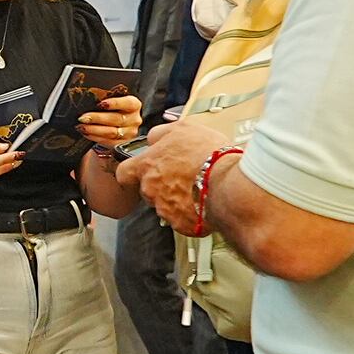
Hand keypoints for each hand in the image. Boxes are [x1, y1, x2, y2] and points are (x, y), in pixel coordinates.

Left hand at [75, 93, 145, 152]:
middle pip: (116, 119)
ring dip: (94, 129)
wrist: (117, 124)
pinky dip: (95, 137)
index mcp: (134, 105)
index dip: (115, 103)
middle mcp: (134, 119)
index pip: (127, 103)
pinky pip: (108, 142)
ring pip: (111, 132)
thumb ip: (104, 99)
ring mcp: (130, 133)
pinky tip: (86, 134)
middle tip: (83, 118)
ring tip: (81, 126)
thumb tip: (87, 99)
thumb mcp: (112, 101)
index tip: (101, 104)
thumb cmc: (112, 109)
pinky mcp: (123, 143)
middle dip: (97, 118)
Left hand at [126, 114, 231, 234]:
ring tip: (198, 188)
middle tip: (182, 177)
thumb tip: (153, 138)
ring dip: (177, 199)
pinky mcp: (181, 225)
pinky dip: (192, 214)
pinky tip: (204, 201)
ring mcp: (164, 209)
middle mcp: (151, 190)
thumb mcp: (183, 128)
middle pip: (147, 190)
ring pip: (165, 206)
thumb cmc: (208, 154)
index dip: (133, 172)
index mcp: (146, 166)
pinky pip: (182, 220)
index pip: (124, 173)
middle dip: (161, 185)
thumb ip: (161, 133)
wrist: (229, 183)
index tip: (142, 170)